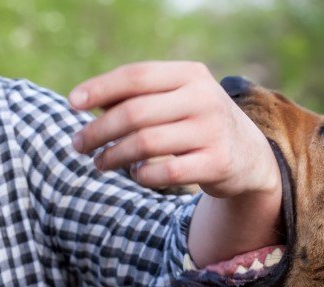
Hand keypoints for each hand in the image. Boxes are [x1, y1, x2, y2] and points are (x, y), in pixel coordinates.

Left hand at [69, 61, 282, 266]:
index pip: (136, 76)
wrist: (250, 155)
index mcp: (191, 74)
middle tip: (79, 145)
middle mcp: (204, 99)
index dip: (99, 89)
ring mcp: (212, 131)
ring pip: (145, 144)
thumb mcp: (177, 100)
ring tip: (100, 162)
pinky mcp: (217, 163)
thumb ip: (139, 97)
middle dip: (98, 131)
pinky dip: (142, 175)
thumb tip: (85, 102)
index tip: (72, 104)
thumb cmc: (198, 123)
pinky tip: (136, 174)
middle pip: (134, 113)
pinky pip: (165, 172)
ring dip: (113, 156)